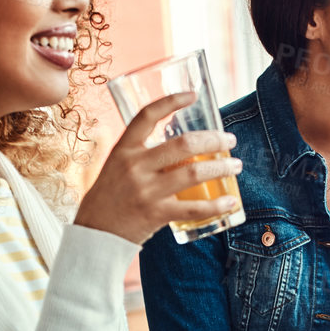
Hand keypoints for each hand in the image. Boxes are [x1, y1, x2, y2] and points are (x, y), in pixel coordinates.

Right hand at [73, 91, 241, 244]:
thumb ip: (142, 156)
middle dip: (214, 140)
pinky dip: (217, 205)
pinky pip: (194, 208)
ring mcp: (146, 191)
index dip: (171, 101)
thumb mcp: (117, 167)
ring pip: (194, 173)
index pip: (147, 116)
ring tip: (235, 166)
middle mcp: (134, 166)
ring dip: (221, 168)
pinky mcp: (156, 214)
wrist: (94, 235)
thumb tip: (179, 147)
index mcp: (123, 150)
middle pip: (183, 144)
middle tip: (229, 140)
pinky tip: (231, 202)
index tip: (193, 95)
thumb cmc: (110, 198)